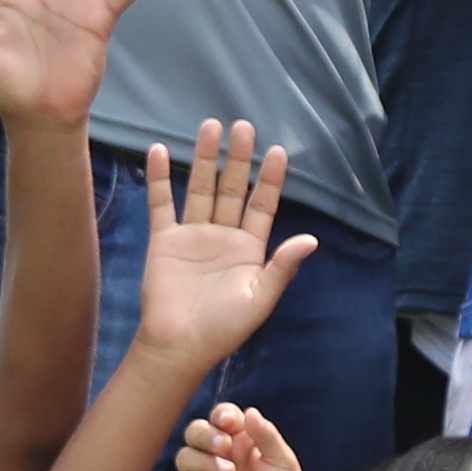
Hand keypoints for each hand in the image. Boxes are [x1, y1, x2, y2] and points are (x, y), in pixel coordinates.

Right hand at [129, 122, 311, 388]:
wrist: (181, 345)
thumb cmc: (225, 327)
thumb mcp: (261, 297)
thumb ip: (282, 266)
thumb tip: (312, 239)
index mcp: (250, 247)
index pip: (262, 204)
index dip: (270, 179)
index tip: (278, 151)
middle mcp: (223, 235)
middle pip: (231, 188)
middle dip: (238, 158)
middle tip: (243, 125)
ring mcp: (193, 235)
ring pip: (200, 188)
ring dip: (204, 158)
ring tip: (210, 126)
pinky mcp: (164, 240)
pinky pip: (162, 203)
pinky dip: (160, 178)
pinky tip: (159, 151)